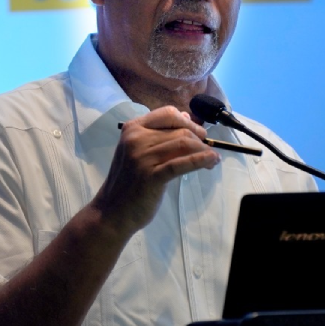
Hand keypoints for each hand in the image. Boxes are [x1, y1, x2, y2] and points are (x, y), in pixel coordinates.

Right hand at [93, 106, 220, 236]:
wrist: (112, 211)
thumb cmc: (128, 182)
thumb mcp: (139, 151)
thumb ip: (159, 134)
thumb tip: (185, 116)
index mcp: (132, 128)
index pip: (168, 114)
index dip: (189, 122)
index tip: (199, 134)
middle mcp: (136, 139)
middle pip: (180, 130)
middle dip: (200, 140)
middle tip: (209, 151)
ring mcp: (142, 157)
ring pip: (184, 144)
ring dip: (204, 151)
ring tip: (212, 160)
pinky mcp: (151, 176)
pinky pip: (182, 163)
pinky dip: (201, 160)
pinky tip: (211, 162)